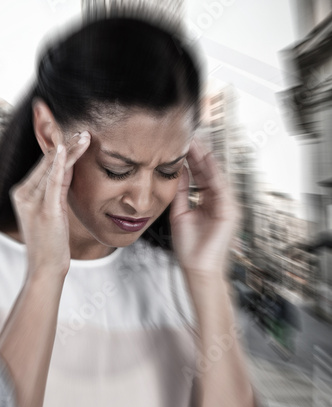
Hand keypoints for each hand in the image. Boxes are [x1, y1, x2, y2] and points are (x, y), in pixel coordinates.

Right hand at [9, 131, 90, 276]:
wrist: (45, 266)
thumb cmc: (49, 240)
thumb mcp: (51, 210)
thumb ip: (56, 188)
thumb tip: (69, 167)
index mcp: (21, 193)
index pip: (43, 165)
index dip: (60, 149)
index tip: (75, 136)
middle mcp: (23, 194)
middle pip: (47, 162)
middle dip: (66, 145)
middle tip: (83, 130)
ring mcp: (32, 202)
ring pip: (53, 169)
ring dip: (70, 150)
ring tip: (85, 136)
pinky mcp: (46, 210)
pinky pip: (54, 182)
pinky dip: (61, 164)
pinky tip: (66, 149)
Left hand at [169, 138, 239, 277]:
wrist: (197, 268)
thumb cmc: (190, 247)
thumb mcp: (180, 212)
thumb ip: (181, 192)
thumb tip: (177, 171)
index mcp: (206, 201)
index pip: (199, 175)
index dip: (191, 160)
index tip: (182, 146)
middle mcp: (217, 201)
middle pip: (208, 172)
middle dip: (199, 155)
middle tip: (189, 137)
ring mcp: (225, 205)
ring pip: (216, 176)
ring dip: (206, 159)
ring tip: (196, 143)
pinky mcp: (229, 211)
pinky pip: (222, 188)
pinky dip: (214, 173)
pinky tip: (206, 160)